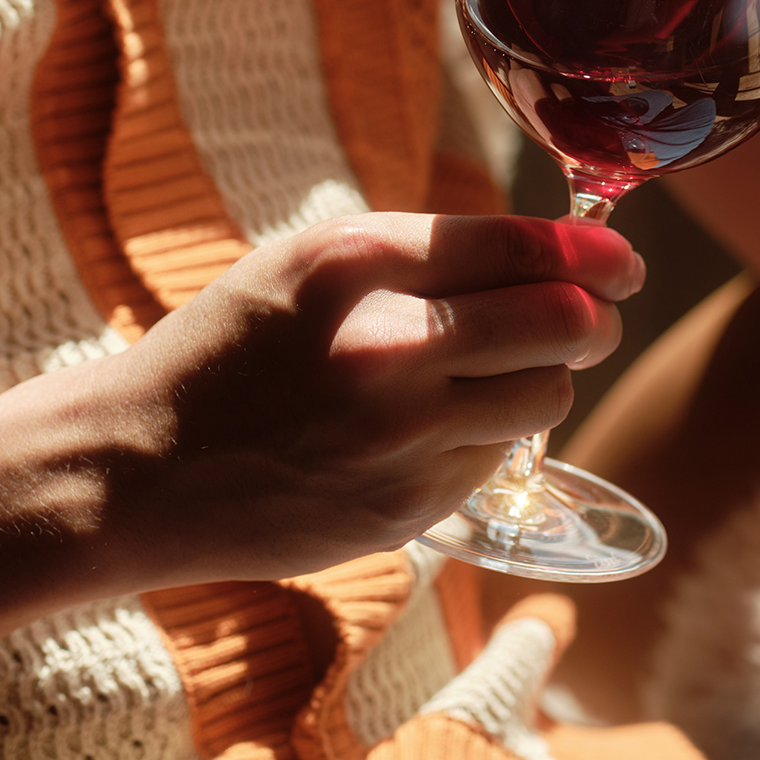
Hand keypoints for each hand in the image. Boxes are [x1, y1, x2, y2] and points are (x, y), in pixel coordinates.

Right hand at [55, 212, 637, 588]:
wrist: (138, 469)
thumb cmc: (229, 347)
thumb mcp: (311, 262)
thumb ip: (427, 249)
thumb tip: (559, 254)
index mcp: (358, 265)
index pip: (526, 251)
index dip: (596, 255)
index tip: (621, 260)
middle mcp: (387, 349)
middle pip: (563, 327)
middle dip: (593, 316)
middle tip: (592, 313)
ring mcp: (399, 439)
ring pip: (545, 399)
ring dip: (545, 379)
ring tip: (500, 369)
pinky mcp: (404, 510)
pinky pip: (494, 461)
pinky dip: (486, 438)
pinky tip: (434, 428)